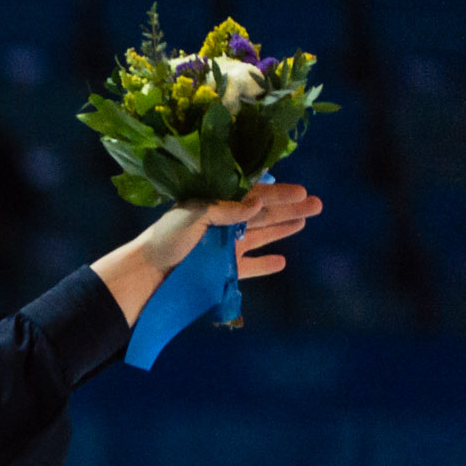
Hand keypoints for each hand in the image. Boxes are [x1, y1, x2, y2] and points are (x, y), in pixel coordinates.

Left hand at [97, 182, 322, 323]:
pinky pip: (250, 267)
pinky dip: (265, 264)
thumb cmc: (166, 240)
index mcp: (215, 206)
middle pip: (263, 214)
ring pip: (262, 236)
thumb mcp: (194, 216)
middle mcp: (223, 225)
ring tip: (305, 221)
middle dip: (291, 208)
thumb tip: (258, 202)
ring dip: (283, 229)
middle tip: (317, 203)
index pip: (253, 196)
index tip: (301, 191)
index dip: (278, 193)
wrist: (147, 275)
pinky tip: (282, 261)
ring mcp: (224, 248)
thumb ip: (226, 209)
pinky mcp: (223, 271)